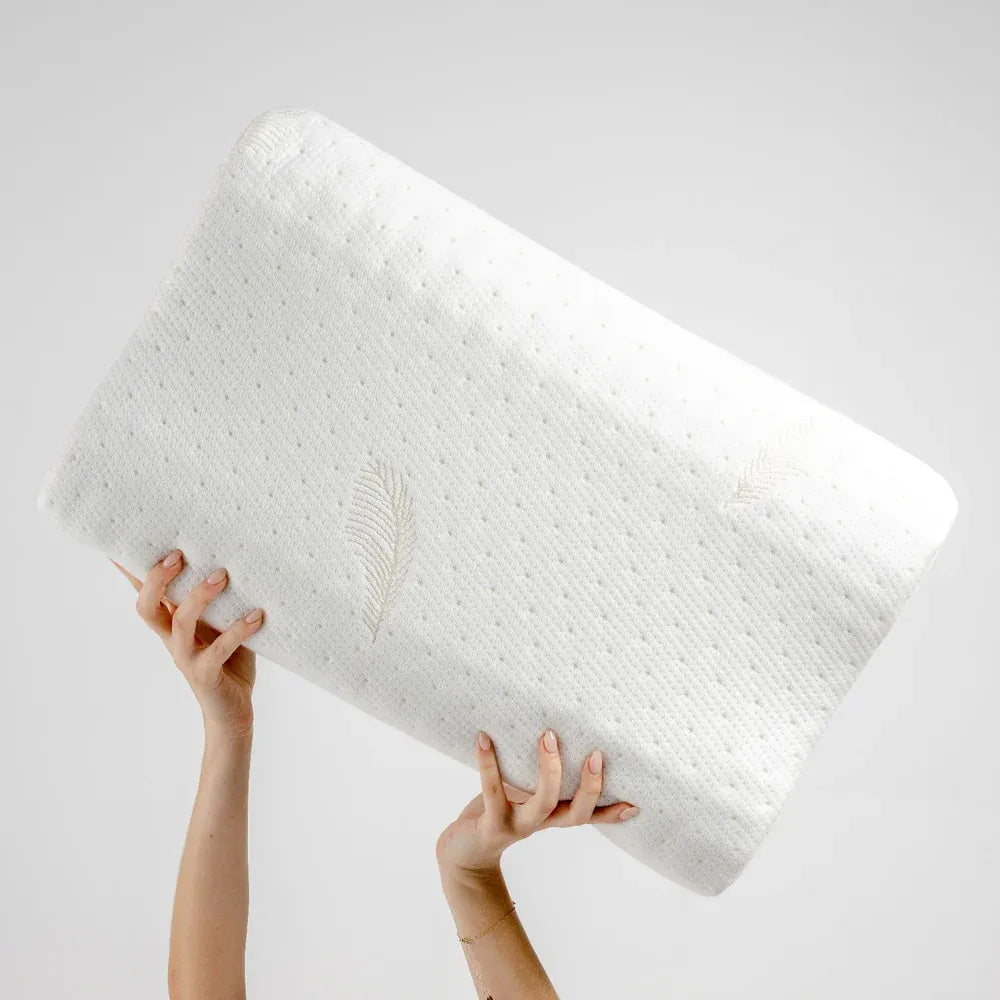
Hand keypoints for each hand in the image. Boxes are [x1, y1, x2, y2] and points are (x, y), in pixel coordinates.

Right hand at [111, 549, 264, 737]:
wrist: (233, 712)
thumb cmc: (229, 661)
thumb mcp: (221, 624)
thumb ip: (219, 599)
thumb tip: (231, 558)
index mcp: (172, 624)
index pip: (145, 593)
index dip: (130, 570)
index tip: (121, 541)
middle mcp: (172, 639)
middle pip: (147, 607)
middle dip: (157, 580)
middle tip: (177, 555)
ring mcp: (187, 657)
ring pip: (180, 624)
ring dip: (199, 597)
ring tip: (221, 575)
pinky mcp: (206, 674)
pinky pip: (219, 650)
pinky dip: (238, 630)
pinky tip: (256, 615)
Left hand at [436, 729, 638, 878]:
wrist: (463, 850)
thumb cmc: (498, 810)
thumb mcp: (524, 793)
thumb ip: (539, 773)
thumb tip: (554, 731)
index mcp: (552, 816)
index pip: (589, 816)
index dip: (612, 812)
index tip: (636, 802)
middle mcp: (540, 823)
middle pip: (576, 814)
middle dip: (589, 785)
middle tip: (595, 753)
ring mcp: (517, 825)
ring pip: (542, 803)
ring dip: (549, 770)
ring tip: (548, 736)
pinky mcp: (491, 823)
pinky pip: (492, 790)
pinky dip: (488, 763)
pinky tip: (484, 738)